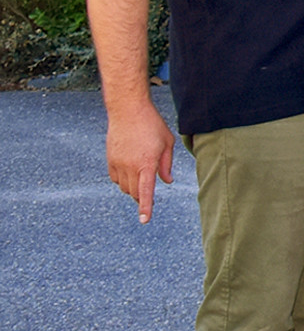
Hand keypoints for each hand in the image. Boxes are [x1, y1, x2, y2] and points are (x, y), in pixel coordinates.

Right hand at [105, 97, 175, 223]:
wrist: (128, 110)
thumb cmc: (152, 125)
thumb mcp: (167, 143)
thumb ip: (166, 165)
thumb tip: (166, 182)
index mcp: (146, 163)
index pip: (146, 191)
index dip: (146, 207)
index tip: (145, 220)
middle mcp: (129, 166)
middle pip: (135, 193)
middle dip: (142, 198)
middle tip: (150, 197)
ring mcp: (117, 163)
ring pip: (124, 187)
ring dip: (133, 188)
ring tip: (142, 177)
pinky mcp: (110, 160)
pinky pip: (115, 179)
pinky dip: (123, 181)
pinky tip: (131, 172)